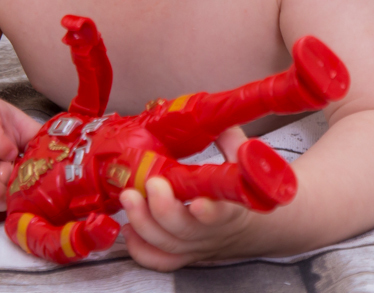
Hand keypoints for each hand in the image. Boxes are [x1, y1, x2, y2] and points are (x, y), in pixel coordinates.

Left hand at [119, 127, 256, 269]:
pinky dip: (140, 248)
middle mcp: (209, 233)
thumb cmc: (239, 192)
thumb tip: (214, 114)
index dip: (209, 212)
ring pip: (166, 245)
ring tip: (128, 197)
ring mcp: (192, 246)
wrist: (245, 229)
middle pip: (184, 230)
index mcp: (230, 210)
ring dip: (143, 224)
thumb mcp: (243, 164)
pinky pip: (158, 260)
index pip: (221, 215)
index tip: (199, 202)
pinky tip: (128, 228)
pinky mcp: (180, 254)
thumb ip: (231, 141)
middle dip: (163, 209)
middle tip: (150, 184)